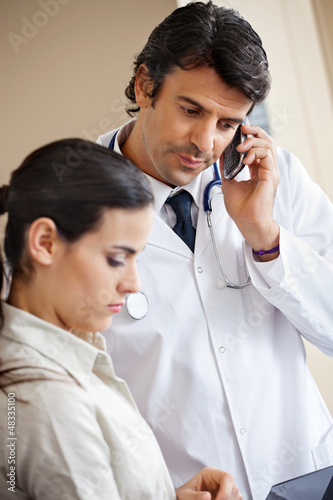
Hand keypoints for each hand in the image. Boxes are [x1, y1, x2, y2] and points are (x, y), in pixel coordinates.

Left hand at [175, 467, 241, 499]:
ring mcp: (224, 488)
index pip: (227, 477)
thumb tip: (208, 496)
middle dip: (226, 498)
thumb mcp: (186, 495)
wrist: (183, 499)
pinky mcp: (226, 497)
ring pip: (236, 494)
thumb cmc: (184, 496)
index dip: (226, 491)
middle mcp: (219, 479)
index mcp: (210, 473)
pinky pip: (235, 499)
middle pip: (233, 487)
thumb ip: (196, 496)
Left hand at [221, 124, 279, 259]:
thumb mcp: (229, 183)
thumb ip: (226, 169)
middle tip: (242, 128)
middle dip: (254, 131)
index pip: (258, 147)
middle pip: (267, 141)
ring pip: (269, 145)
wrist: (247, 222)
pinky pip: (267, 155)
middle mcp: (267, 170)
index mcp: (259, 171)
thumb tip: (220, 156)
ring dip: (253, 141)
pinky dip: (255, 151)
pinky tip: (245, 157)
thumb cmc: (241, 209)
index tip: (238, 132)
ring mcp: (271, 172)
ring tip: (241, 147)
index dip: (250, 136)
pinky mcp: (271, 176)